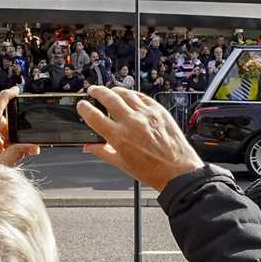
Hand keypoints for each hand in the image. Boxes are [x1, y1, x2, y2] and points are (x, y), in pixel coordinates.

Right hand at [78, 86, 203, 190]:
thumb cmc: (152, 171)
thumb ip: (103, 152)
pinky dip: (133, 94)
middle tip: (93, 91)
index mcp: (119, 137)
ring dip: (115, 90)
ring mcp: (146, 115)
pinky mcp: (159, 111)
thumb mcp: (122, 164)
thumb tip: (88, 147)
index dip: (84, 108)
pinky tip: (130, 96)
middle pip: (109, 98)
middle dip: (97, 92)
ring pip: (126, 94)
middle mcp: (132, 123)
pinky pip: (142, 97)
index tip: (82, 105)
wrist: (178, 171)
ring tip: (110, 91)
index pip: (94, 117)